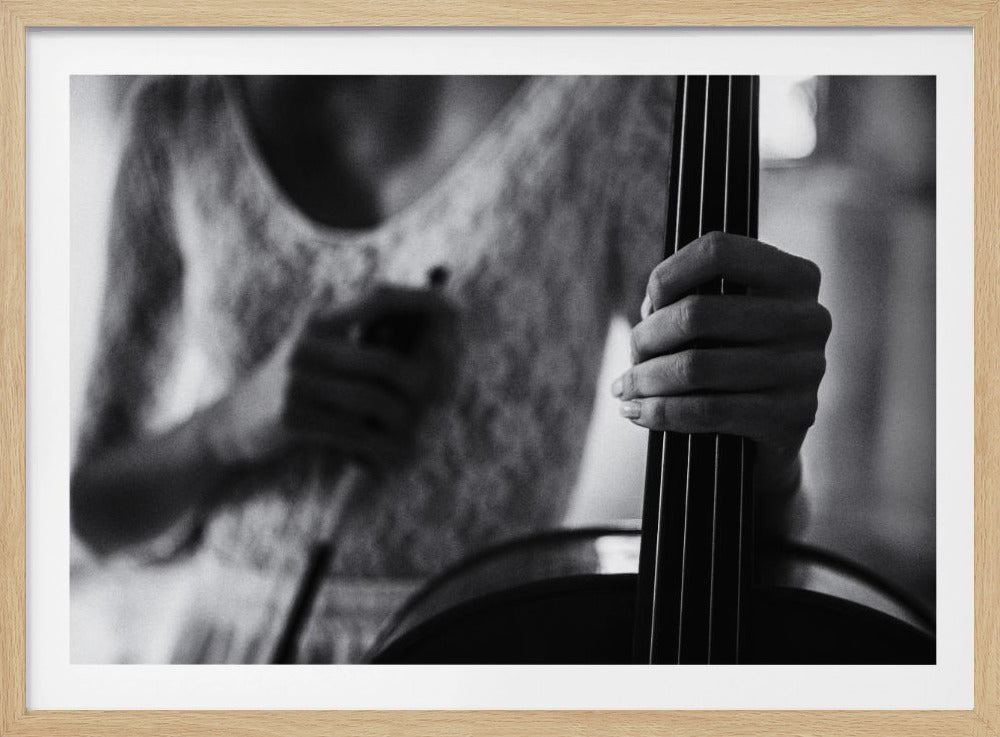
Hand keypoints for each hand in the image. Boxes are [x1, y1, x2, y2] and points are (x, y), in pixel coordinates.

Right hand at [204, 285, 456, 469]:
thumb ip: (358, 341)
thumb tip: (424, 341)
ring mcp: (298, 382)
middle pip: (387, 362)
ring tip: (407, 434)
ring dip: (401, 423)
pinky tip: (389, 455)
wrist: (231, 424)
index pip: (376, 298)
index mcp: (318, 321)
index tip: (453, 309)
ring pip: (377, 401)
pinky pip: (356, 433)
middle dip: (419, 386)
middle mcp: (307, 345)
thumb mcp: (316, 352)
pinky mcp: (293, 418)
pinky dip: (380, 448)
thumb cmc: (293, 388)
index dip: (418, 301)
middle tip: (429, 401)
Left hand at [613, 232, 830, 488]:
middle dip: (648, 337)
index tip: (649, 304)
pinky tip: (637, 412)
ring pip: (696, 366)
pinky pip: (708, 410)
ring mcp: (807, 369)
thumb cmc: (733, 362)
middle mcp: (809, 317)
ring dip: (646, 379)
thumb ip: (687, 299)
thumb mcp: (717, 321)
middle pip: (698, 313)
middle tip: (631, 356)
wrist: (766, 440)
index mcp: (794, 277)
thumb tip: (652, 309)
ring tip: (625, 389)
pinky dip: (661, 412)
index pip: (718, 252)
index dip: (669, 275)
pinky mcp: (793, 416)